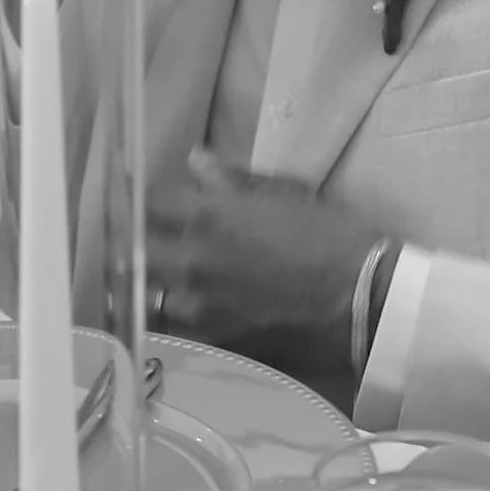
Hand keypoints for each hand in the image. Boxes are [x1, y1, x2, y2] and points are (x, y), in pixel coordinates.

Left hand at [148, 152, 386, 400]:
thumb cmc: (325, 230)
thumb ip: (229, 179)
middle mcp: (193, 259)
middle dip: (130, 243)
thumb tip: (193, 160)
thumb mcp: (280, 191)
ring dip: (150, 282)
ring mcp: (203, 300)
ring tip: (155, 273)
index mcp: (207, 215)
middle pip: (135, 252)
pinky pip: (181, 323)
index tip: (143, 196)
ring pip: (152, 293)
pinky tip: (184, 304)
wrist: (358, 290)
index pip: (148, 202)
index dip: (141, 198)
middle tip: (135, 236)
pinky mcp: (220, 330)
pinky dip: (177, 313)